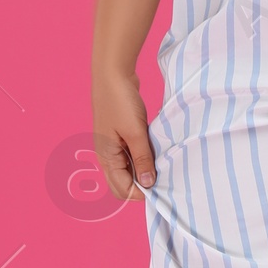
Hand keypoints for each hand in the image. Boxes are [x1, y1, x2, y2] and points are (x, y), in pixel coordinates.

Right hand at [91, 67, 156, 199]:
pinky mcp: (119, 136)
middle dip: (140, 186)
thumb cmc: (120, 101)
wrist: (112, 74)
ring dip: (141, 171)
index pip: (122, 189)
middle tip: (162, 179)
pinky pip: (129, 156)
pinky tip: (154, 153)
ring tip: (161, 166)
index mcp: (106, 158)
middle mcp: (106, 156)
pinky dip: (140, 158)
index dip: (141, 193)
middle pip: (122, 184)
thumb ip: (142, 159)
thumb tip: (148, 183)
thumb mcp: (135, 133)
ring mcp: (112, 146)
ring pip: (127, 170)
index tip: (162, 187)